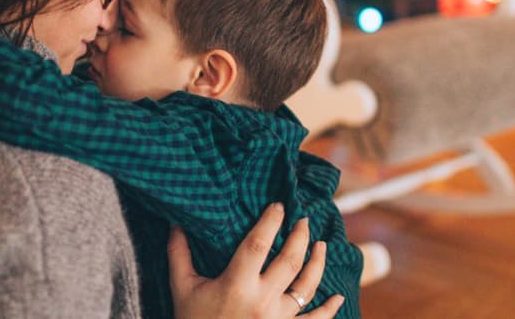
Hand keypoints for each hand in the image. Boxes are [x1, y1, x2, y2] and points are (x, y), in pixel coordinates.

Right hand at [169, 203, 344, 318]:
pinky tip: (338, 297)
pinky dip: (329, 310)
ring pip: (307, 286)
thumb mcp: (182, 287)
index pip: (258, 243)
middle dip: (300, 236)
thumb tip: (176, 222)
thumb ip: (179, 253)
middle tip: (304, 220)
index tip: (279, 205)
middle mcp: (262, 301)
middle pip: (290, 260)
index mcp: (236, 284)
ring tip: (321, 245)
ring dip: (318, 263)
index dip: (270, 221)